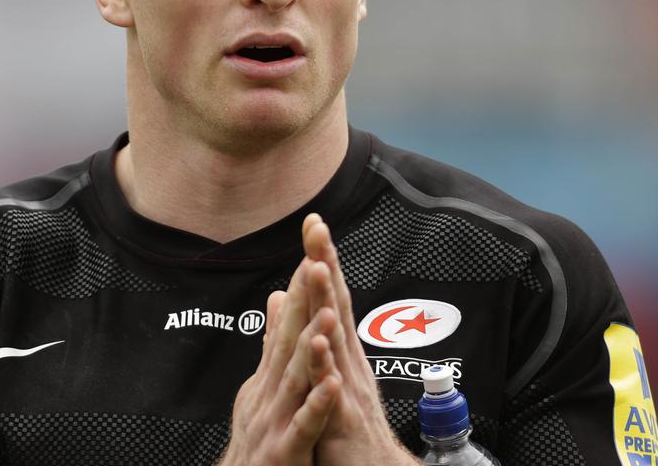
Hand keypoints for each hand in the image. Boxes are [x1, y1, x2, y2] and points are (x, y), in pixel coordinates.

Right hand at [219, 261, 341, 465]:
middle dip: (303, 299)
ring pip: (296, 378)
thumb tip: (279, 297)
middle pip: (289, 339)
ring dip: (311, 345)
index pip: (289, 322)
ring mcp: (275, 422)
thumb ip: (273, 345)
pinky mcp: (284, 452)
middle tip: (314, 258)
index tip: (314, 244)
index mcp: (270, 376)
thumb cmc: (261, 441)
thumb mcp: (264, 388)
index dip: (302, 284)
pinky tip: (331, 385)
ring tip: (326, 313)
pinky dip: (316, 405)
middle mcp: (269, 392)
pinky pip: (305, 427)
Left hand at [301, 213, 418, 465]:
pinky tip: (318, 343)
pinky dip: (324, 366)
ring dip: (326, 303)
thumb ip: (317, 346)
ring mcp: (347, 390)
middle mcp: (349, 365)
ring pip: (333, 340)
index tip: (312, 225)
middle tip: (316, 226)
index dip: (321, 262)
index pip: (330, 300)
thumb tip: (308, 313)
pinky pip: (330, 391)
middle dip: (325, 265)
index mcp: (342, 356)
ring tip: (315, 268)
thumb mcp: (329, 383)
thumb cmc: (348, 433)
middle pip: (335, 306)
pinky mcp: (342, 421)